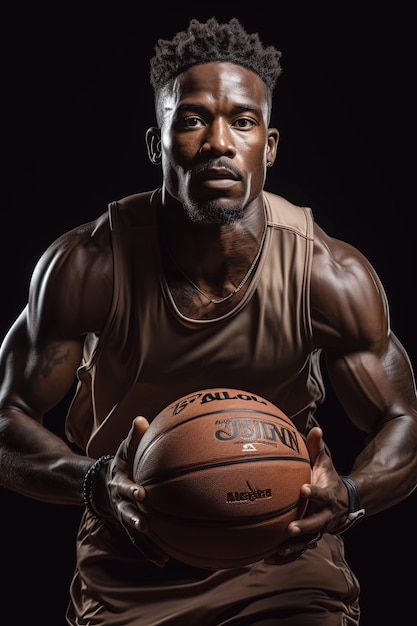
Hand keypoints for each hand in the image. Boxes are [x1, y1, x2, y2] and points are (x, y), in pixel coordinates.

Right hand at [107, 416, 168, 566]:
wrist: (101, 484)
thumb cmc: (120, 463)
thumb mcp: (123, 449)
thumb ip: (132, 436)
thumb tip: (141, 418)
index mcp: (119, 483)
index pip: (125, 486)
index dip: (132, 490)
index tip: (142, 492)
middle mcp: (119, 503)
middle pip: (126, 513)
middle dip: (135, 518)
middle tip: (146, 523)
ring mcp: (123, 517)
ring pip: (133, 532)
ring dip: (145, 543)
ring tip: (160, 555)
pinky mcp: (129, 527)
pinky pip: (140, 542)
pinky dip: (150, 551)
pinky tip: (165, 561)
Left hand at [265, 426, 351, 562]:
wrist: (342, 504)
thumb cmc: (327, 479)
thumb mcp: (326, 463)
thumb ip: (318, 448)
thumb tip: (315, 427)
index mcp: (326, 496)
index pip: (321, 495)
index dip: (314, 493)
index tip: (303, 490)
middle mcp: (323, 516)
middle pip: (315, 524)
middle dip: (304, 527)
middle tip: (290, 529)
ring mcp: (317, 530)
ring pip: (306, 542)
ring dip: (293, 547)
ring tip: (277, 550)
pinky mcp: (310, 539)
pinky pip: (298, 550)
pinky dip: (286, 556)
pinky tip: (268, 558)